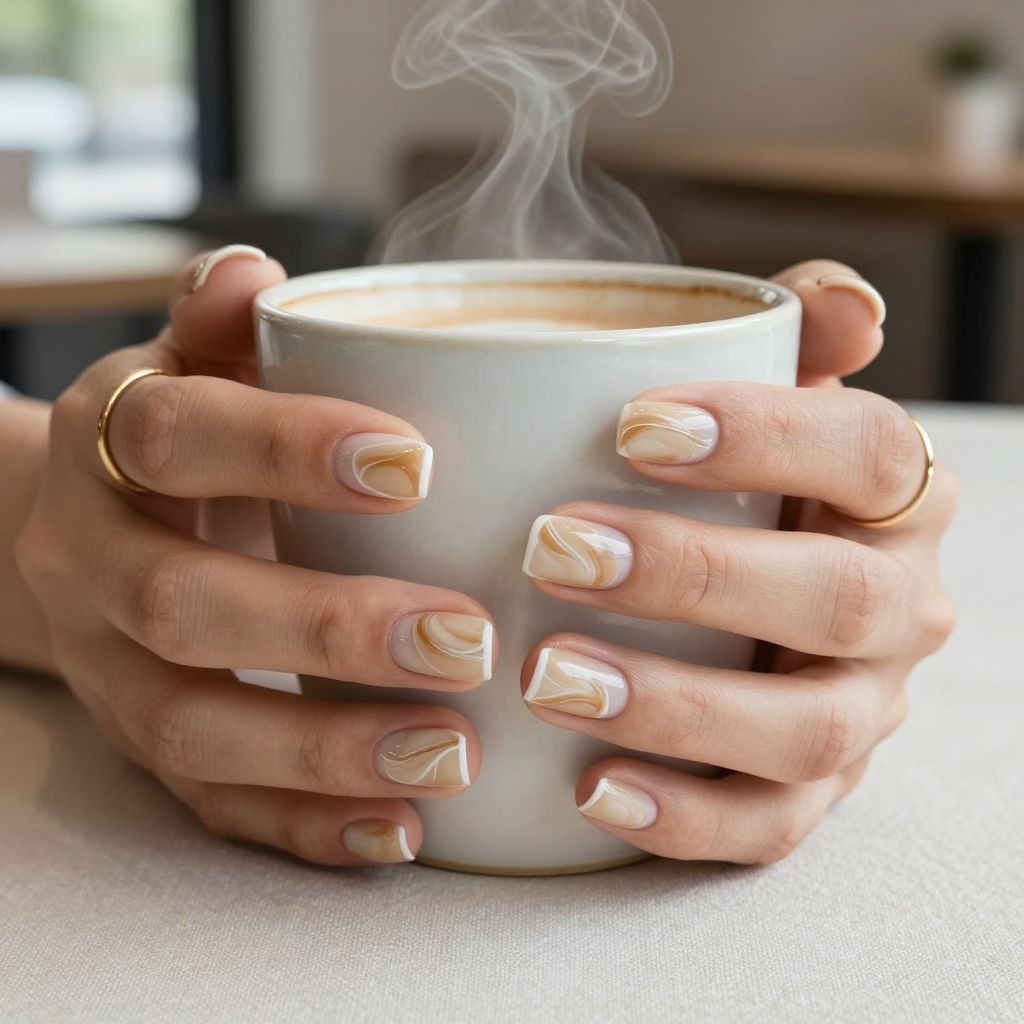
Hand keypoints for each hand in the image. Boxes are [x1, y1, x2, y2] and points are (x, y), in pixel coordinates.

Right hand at [16, 246, 494, 866]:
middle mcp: (88, 562)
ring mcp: (108, 670)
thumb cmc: (185, 439)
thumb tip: (253, 272)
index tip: (415, 463)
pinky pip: (211, 804)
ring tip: (452, 752)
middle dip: (325, 627)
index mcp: (109, 447)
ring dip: (326, 748)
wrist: (95, 532)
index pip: (178, 438)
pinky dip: (307, 824)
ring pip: (193, 726)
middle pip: (181, 605)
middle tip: (466, 638)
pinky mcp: (144, 748)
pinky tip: (402, 829)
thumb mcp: (192, 367)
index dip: (285, 448)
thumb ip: (221, 327)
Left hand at [520, 260, 956, 863]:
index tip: (629, 427)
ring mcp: (864, 708)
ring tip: (549, 677)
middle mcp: (901, 604)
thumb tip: (850, 303)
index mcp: (896, 493)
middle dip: (693, 575)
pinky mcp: (813, 791)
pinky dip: (681, 816)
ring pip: (804, 728)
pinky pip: (770, 825)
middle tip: (554, 548)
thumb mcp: (761, 399)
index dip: (762, 434)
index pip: (867, 450)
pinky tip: (586, 788)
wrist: (749, 595)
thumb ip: (791, 339)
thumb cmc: (741, 481)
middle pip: (835, 598)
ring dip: (675, 705)